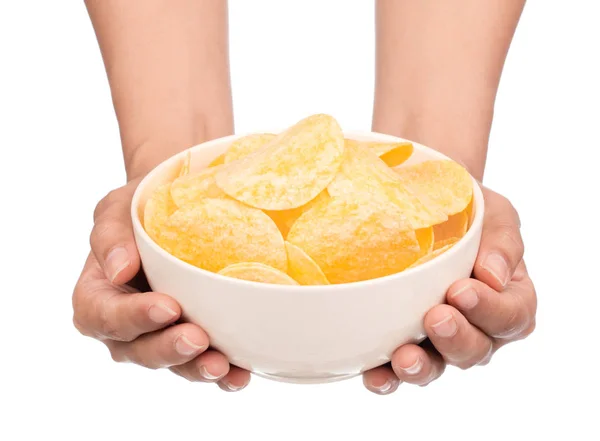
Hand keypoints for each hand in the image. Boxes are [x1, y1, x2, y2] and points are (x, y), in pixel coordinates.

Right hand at [72, 179, 250, 391]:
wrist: (180, 211)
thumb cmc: (141, 210)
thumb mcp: (118, 209)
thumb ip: (109, 236)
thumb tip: (119, 271)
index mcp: (98, 296)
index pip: (102, 317)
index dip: (132, 318)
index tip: (167, 307)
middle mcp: (125, 325)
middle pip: (137, 350)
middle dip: (167, 349)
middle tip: (197, 338)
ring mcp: (159, 337)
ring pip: (172, 365)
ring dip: (195, 368)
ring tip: (221, 365)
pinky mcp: (192, 343)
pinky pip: (202, 365)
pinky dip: (223, 375)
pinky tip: (239, 374)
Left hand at [362, 187, 536, 393]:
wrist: (422, 204)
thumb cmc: (466, 213)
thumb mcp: (493, 214)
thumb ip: (502, 242)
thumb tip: (493, 276)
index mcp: (508, 299)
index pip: (513, 317)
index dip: (491, 311)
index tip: (461, 290)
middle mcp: (477, 328)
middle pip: (476, 350)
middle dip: (457, 339)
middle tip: (435, 317)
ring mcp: (439, 341)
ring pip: (438, 367)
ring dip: (422, 367)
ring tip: (405, 358)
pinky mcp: (403, 344)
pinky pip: (397, 371)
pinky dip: (387, 378)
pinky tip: (374, 376)